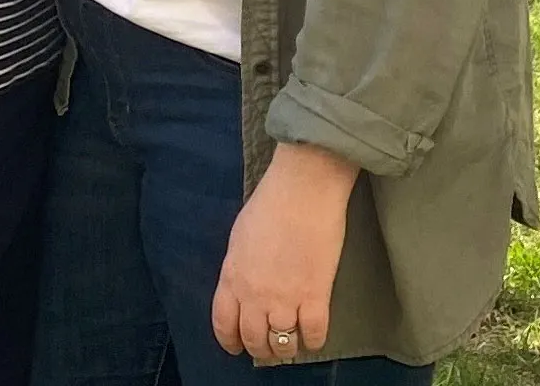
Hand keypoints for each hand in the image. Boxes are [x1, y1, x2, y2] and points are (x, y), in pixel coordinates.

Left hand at [211, 143, 357, 361]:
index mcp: (232, 277)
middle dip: (260, 350)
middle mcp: (254, 295)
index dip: (230, 341)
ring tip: (291, 344)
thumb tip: (245, 286)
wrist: (302, 190)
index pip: (223, 324)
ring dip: (286, 349)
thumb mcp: (240, 238)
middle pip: (253, 340)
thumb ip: (239, 268)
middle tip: (269, 348)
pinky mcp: (316, 296)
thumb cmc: (270, 203)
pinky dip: (313, 341)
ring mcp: (285, 299)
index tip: (237, 347)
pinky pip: (313, 335)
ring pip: (282, 344)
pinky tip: (313, 336)